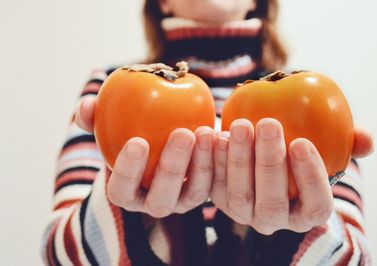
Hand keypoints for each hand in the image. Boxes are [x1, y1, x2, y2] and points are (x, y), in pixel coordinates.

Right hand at [74, 96, 213, 216]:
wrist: (157, 144)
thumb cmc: (127, 136)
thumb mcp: (107, 126)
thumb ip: (93, 117)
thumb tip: (86, 106)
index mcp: (125, 192)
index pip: (121, 190)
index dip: (128, 170)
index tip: (138, 141)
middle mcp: (153, 203)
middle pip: (161, 198)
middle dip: (172, 167)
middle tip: (182, 133)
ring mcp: (180, 201)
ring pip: (193, 194)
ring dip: (201, 164)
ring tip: (206, 131)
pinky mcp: (203, 192)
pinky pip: (214, 183)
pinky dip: (218, 161)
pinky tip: (220, 135)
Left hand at [211, 118, 373, 234]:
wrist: (261, 154)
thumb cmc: (298, 150)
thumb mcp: (327, 146)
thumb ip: (347, 144)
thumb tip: (365, 140)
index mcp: (307, 212)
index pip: (315, 204)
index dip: (310, 176)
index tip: (302, 142)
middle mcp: (275, 220)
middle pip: (273, 201)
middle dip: (270, 162)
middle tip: (268, 124)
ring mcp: (245, 214)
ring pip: (240, 194)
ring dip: (239, 159)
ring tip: (241, 125)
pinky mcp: (220, 201)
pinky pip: (215, 185)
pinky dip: (214, 160)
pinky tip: (217, 134)